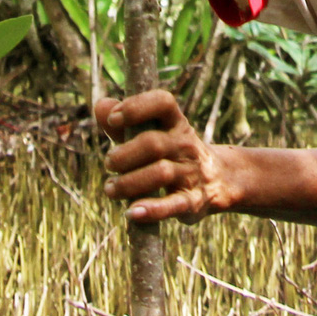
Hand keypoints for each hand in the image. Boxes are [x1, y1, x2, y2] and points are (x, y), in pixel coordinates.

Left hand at [94, 90, 240, 224]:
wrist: (216, 179)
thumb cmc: (171, 151)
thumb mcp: (153, 132)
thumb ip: (125, 122)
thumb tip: (100, 106)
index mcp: (175, 122)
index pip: (162, 102)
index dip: (136, 107)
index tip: (113, 119)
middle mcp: (185, 144)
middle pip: (154, 143)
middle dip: (124, 155)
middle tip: (108, 163)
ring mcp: (190, 172)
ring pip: (161, 173)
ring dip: (129, 182)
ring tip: (110, 189)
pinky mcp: (193, 201)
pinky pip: (173, 205)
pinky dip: (152, 210)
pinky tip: (132, 212)